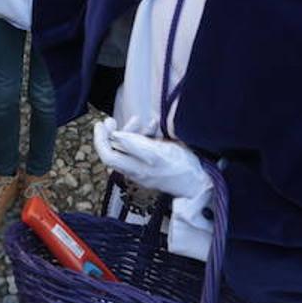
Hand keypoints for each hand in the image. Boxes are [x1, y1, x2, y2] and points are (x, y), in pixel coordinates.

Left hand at [92, 118, 208, 197]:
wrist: (201, 183)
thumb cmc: (182, 169)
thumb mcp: (159, 153)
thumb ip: (136, 145)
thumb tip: (115, 136)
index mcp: (134, 168)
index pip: (108, 155)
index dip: (101, 139)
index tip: (100, 124)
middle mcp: (136, 170)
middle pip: (117, 150)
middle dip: (115, 133)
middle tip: (112, 119)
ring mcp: (145, 168)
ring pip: (130, 148)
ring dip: (133, 132)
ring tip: (141, 119)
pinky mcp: (155, 165)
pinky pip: (144, 149)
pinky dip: (146, 136)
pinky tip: (154, 126)